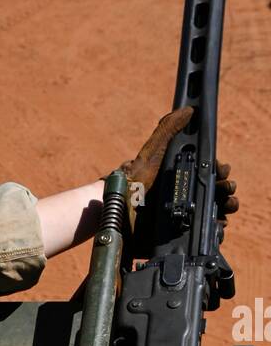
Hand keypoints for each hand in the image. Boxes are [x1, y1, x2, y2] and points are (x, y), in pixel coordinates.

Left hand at [121, 108, 238, 227]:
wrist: (117, 216)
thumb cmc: (131, 183)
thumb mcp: (150, 154)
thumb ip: (166, 131)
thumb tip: (188, 110)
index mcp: (179, 175)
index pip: (208, 171)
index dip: (219, 170)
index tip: (223, 171)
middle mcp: (182, 195)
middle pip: (214, 191)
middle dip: (225, 189)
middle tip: (225, 189)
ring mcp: (182, 216)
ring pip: (213, 211)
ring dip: (225, 207)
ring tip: (227, 206)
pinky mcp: (179, 236)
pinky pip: (203, 233)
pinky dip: (215, 228)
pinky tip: (219, 224)